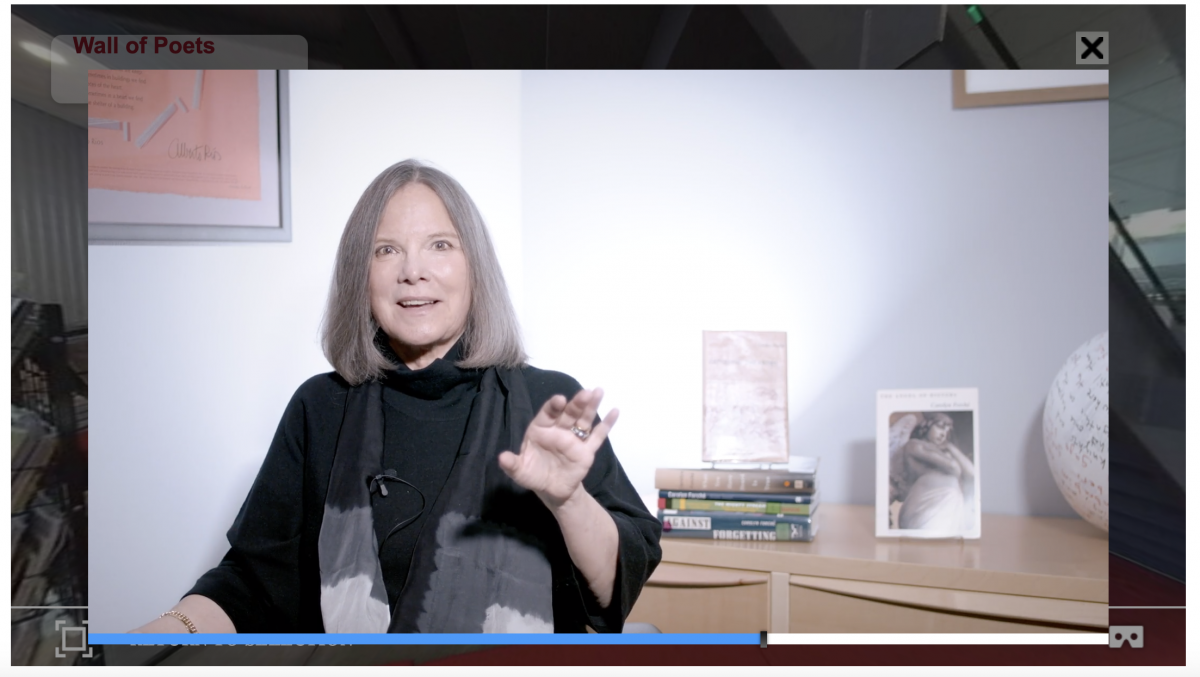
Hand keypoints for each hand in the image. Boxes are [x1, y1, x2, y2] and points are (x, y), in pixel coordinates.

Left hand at [498, 387, 618, 509]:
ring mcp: (574, 439)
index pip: (548, 414)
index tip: (559, 400)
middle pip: (568, 414)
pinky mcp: (586, 451)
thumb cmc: (534, 475)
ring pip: (584, 420)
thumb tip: (502, 458)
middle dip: (576, 404)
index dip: (553, 407)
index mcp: (541, 430)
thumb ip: (512, 464)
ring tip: (598, 392)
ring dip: (591, 406)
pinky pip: (597, 437)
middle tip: (585, 393)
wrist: (552, 490)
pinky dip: (607, 424)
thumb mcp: (520, 472)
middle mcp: (559, 431)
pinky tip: (615, 411)